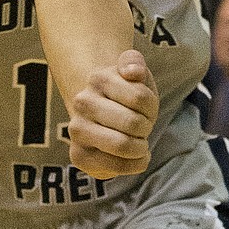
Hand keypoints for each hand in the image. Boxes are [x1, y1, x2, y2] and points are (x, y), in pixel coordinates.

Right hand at [66, 49, 158, 179]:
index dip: (151, 106)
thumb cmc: (125, 89)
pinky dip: (134, 165)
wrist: (100, 108)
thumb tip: (132, 72)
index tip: (146, 107)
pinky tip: (137, 157)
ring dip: (141, 147)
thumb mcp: (133, 69)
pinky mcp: (78, 156)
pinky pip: (114, 167)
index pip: (141, 98)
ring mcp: (77, 131)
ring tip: (139, 141)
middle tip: (143, 126)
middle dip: (146, 127)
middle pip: (133, 123)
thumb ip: (134, 61)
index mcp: (99, 79)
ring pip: (122, 145)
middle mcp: (82, 104)